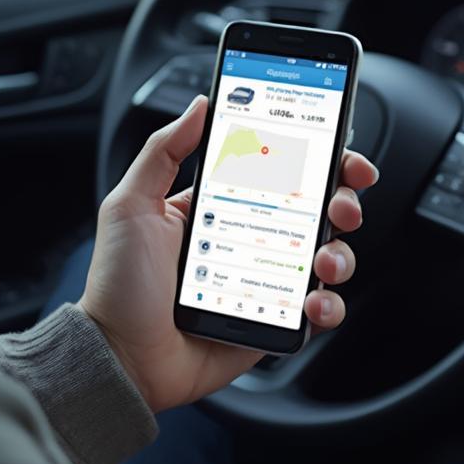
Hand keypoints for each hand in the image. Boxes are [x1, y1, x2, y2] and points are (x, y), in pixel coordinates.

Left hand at [79, 95, 377, 413]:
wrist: (120, 358)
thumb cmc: (120, 284)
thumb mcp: (132, 204)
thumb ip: (164, 150)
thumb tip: (202, 104)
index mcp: (227, 206)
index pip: (285, 173)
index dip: (322, 161)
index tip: (344, 157)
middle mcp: (255, 240)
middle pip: (319, 211)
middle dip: (344, 202)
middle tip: (341, 207)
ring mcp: (269, 282)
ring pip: (329, 257)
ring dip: (341, 254)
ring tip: (324, 263)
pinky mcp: (277, 322)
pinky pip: (321, 310)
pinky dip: (329, 305)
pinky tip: (313, 303)